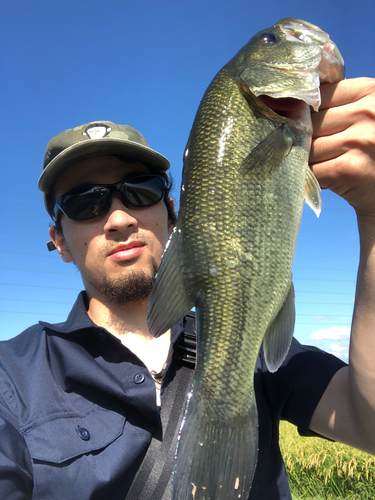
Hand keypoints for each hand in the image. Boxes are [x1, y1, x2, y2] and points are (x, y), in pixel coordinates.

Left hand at [310, 77, 374, 216]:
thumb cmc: (372, 150)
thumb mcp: (364, 117)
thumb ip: (337, 106)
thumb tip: (291, 108)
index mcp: (370, 92)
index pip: (320, 96)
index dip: (309, 113)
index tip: (309, 127)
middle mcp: (367, 113)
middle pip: (311, 122)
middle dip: (305, 139)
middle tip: (314, 151)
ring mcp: (358, 141)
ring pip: (308, 147)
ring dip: (306, 159)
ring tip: (320, 164)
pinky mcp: (347, 169)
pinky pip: (311, 169)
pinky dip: (309, 177)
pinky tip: (322, 178)